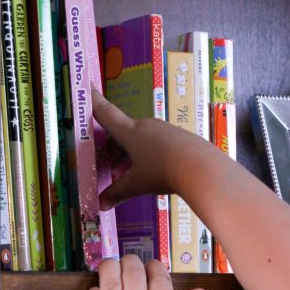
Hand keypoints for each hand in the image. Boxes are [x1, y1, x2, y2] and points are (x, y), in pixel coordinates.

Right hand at [92, 88, 216, 210]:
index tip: (88, 84)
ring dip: (133, 155)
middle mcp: (146, 126)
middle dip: (115, 150)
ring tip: (130, 177)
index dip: (94, 101)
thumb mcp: (136, 185)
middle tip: (109, 168)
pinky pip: (159, 144)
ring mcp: (165, 130)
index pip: (106, 113)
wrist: (201, 168)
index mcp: (130, 132)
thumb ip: (117, 193)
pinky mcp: (181, 138)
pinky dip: (151, 156)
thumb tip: (100, 205)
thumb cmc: (161, 171)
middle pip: (124, 133)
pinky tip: (155, 173)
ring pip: (142, 140)